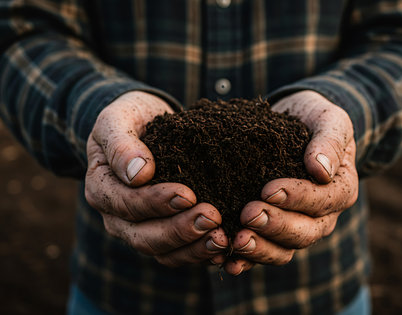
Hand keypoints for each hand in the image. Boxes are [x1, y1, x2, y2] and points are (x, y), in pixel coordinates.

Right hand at [85, 91, 227, 266]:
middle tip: (212, 218)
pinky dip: (199, 253)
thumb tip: (138, 174)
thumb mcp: (117, 120)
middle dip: (179, 230)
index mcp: (101, 189)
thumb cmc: (130, 120)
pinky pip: (177, 253)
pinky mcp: (160, 233)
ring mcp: (138, 229)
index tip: (188, 195)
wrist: (144, 125)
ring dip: (193, 248)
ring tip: (222, 238)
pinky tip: (223, 247)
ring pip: (162, 252)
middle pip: (143, 237)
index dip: (156, 203)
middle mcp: (116, 216)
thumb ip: (121, 144)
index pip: (126, 204)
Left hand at [223, 90, 357, 274]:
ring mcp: (298, 227)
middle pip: (305, 232)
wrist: (297, 125)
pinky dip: (247, 260)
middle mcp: (322, 216)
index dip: (297, 198)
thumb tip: (321, 170)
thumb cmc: (315, 120)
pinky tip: (228, 261)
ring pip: (284, 249)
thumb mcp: (329, 120)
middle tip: (248, 214)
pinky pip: (264, 252)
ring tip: (237, 240)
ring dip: (261, 249)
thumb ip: (329, 141)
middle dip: (275, 226)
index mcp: (340, 190)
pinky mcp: (274, 231)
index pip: (323, 201)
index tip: (268, 190)